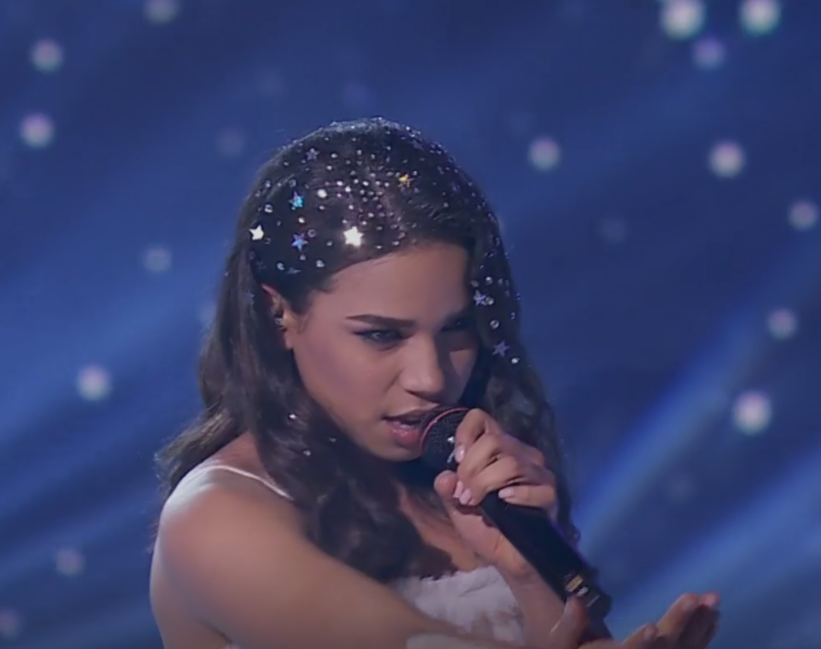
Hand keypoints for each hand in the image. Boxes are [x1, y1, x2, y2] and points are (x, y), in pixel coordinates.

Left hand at [432, 408, 556, 580]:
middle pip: (494, 440)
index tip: (458, 459)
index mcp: (495, 449)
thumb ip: (448, 490)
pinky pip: (533, 487)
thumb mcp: (457, 508)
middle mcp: (519, 452)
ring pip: (511, 462)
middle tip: (464, 493)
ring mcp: (538, 471)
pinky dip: (515, 495)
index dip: (466, 433)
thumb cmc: (484, 526)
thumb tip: (444, 477)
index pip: (481, 418)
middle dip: (471, 467)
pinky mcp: (550, 493)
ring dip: (486, 483)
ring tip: (476, 502)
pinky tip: (504, 503)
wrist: (508, 558)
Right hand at [545, 595, 718, 648]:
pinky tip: (714, 619)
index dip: (641, 643)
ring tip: (713, 602)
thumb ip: (568, 627)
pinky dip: (704, 637)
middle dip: (680, 623)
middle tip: (696, 598)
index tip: (652, 629)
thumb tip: (575, 599)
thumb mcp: (560, 646)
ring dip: (701, 627)